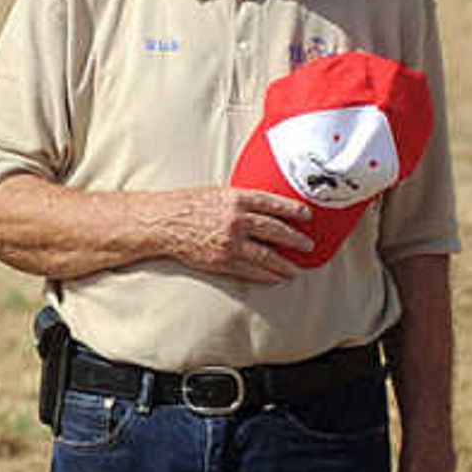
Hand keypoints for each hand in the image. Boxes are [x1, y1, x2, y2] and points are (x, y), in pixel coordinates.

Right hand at [161, 185, 315, 283]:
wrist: (164, 222)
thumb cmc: (187, 205)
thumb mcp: (218, 194)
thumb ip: (241, 201)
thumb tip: (264, 209)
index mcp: (238, 198)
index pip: (275, 203)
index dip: (294, 210)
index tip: (307, 216)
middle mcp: (238, 219)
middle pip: (277, 231)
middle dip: (296, 240)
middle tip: (308, 245)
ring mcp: (231, 241)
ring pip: (268, 256)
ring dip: (286, 264)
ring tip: (296, 268)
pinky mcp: (224, 260)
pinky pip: (252, 270)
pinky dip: (268, 275)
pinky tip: (276, 277)